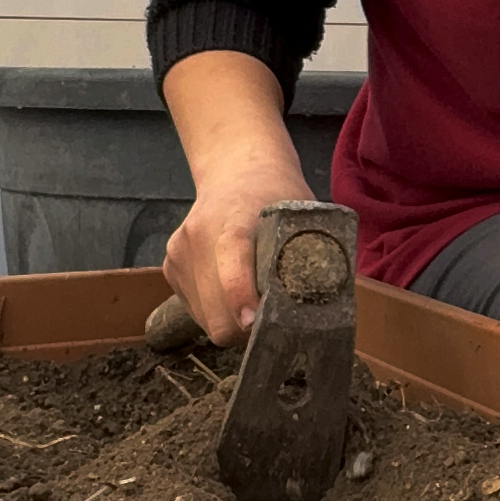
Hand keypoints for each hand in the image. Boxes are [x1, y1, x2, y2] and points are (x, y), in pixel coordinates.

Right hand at [161, 153, 313, 346]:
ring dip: (231, 323)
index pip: (231, 258)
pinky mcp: (170, 266)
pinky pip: (195, 311)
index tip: (254, 321)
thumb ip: (312, 254)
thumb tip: (329, 304)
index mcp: (236, 218)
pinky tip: (232, 293)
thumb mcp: (302, 215)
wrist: (235, 171)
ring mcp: (180, 252)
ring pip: (205, 319)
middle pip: (216, 310)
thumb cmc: (277, 197)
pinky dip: (216, 313)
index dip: (240, 294)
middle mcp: (199, 235)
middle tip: (272, 325)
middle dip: (244, 329)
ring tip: (254, 306)